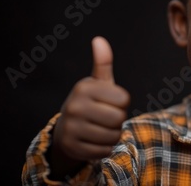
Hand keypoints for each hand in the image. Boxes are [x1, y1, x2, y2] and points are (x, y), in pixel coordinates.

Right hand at [51, 36, 129, 166]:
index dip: (122, 104)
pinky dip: (104, 148)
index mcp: (84, 88)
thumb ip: (103, 63)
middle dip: (118, 120)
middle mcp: (74, 106)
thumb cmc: (91, 102)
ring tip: (101, 128)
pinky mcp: (72, 147)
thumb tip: (99, 40)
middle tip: (106, 117)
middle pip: (118, 119)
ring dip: (112, 135)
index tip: (110, 103)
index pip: (124, 101)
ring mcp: (71, 128)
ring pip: (112, 136)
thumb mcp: (97, 83)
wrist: (66, 130)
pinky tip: (94, 141)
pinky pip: (104, 151)